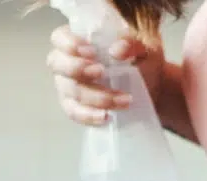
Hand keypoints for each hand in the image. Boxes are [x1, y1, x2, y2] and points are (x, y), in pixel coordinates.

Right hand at [47, 25, 163, 126]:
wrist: (149, 87)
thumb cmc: (136, 60)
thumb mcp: (140, 47)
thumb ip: (130, 44)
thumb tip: (117, 51)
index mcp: (77, 41)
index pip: (60, 37)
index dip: (70, 44)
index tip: (91, 51)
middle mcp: (65, 62)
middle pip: (57, 64)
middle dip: (77, 68)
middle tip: (101, 71)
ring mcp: (66, 86)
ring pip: (70, 91)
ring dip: (96, 96)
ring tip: (123, 99)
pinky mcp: (73, 106)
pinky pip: (74, 112)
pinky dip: (89, 115)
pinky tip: (106, 116)